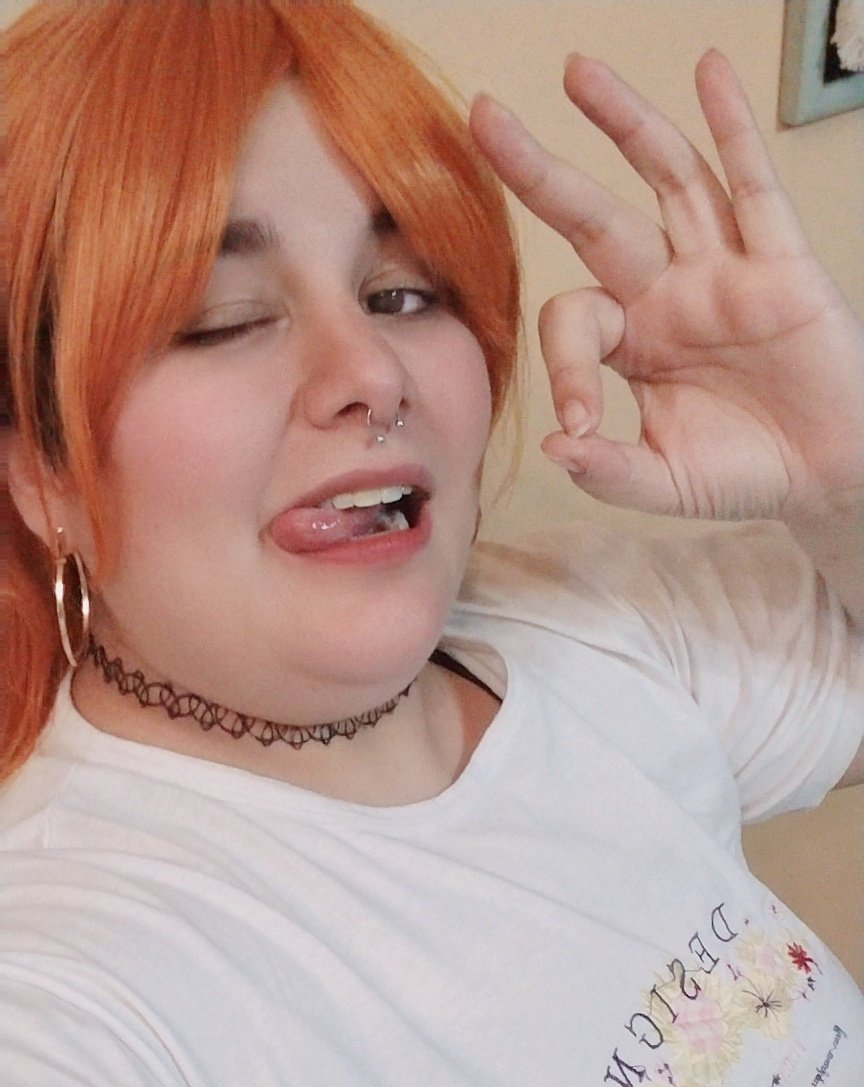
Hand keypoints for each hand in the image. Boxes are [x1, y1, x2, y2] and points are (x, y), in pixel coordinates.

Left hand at [470, 50, 863, 521]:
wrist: (824, 475)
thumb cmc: (741, 473)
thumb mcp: (662, 481)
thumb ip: (608, 469)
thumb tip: (555, 445)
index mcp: (629, 341)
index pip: (573, 320)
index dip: (565, 369)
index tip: (581, 425)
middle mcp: (665, 292)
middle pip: (593, 216)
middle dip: (539, 170)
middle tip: (485, 116)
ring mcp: (722, 270)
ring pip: (668, 180)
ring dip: (626, 123)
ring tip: (578, 73)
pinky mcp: (781, 265)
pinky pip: (755, 188)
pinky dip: (735, 130)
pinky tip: (710, 74)